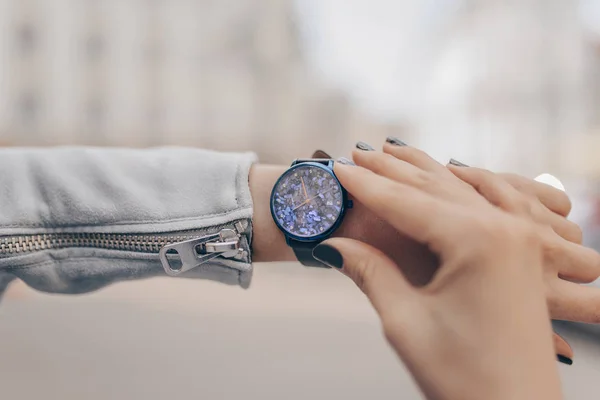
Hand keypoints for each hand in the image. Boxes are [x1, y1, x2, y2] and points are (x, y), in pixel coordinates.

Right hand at [344, 142, 598, 362]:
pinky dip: (467, 183)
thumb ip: (371, 272)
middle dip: (393, 169)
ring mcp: (520, 238)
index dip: (366, 187)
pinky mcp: (523, 252)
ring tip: (394, 151)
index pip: (406, 203)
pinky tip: (455, 172)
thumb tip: (333, 244)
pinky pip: (495, 201)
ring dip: (426, 169)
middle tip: (358, 152)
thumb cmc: (464, 378)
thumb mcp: (406, 323)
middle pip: (435, 186)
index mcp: (476, 242)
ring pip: (464, 188)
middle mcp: (504, 229)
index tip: (336, 170)